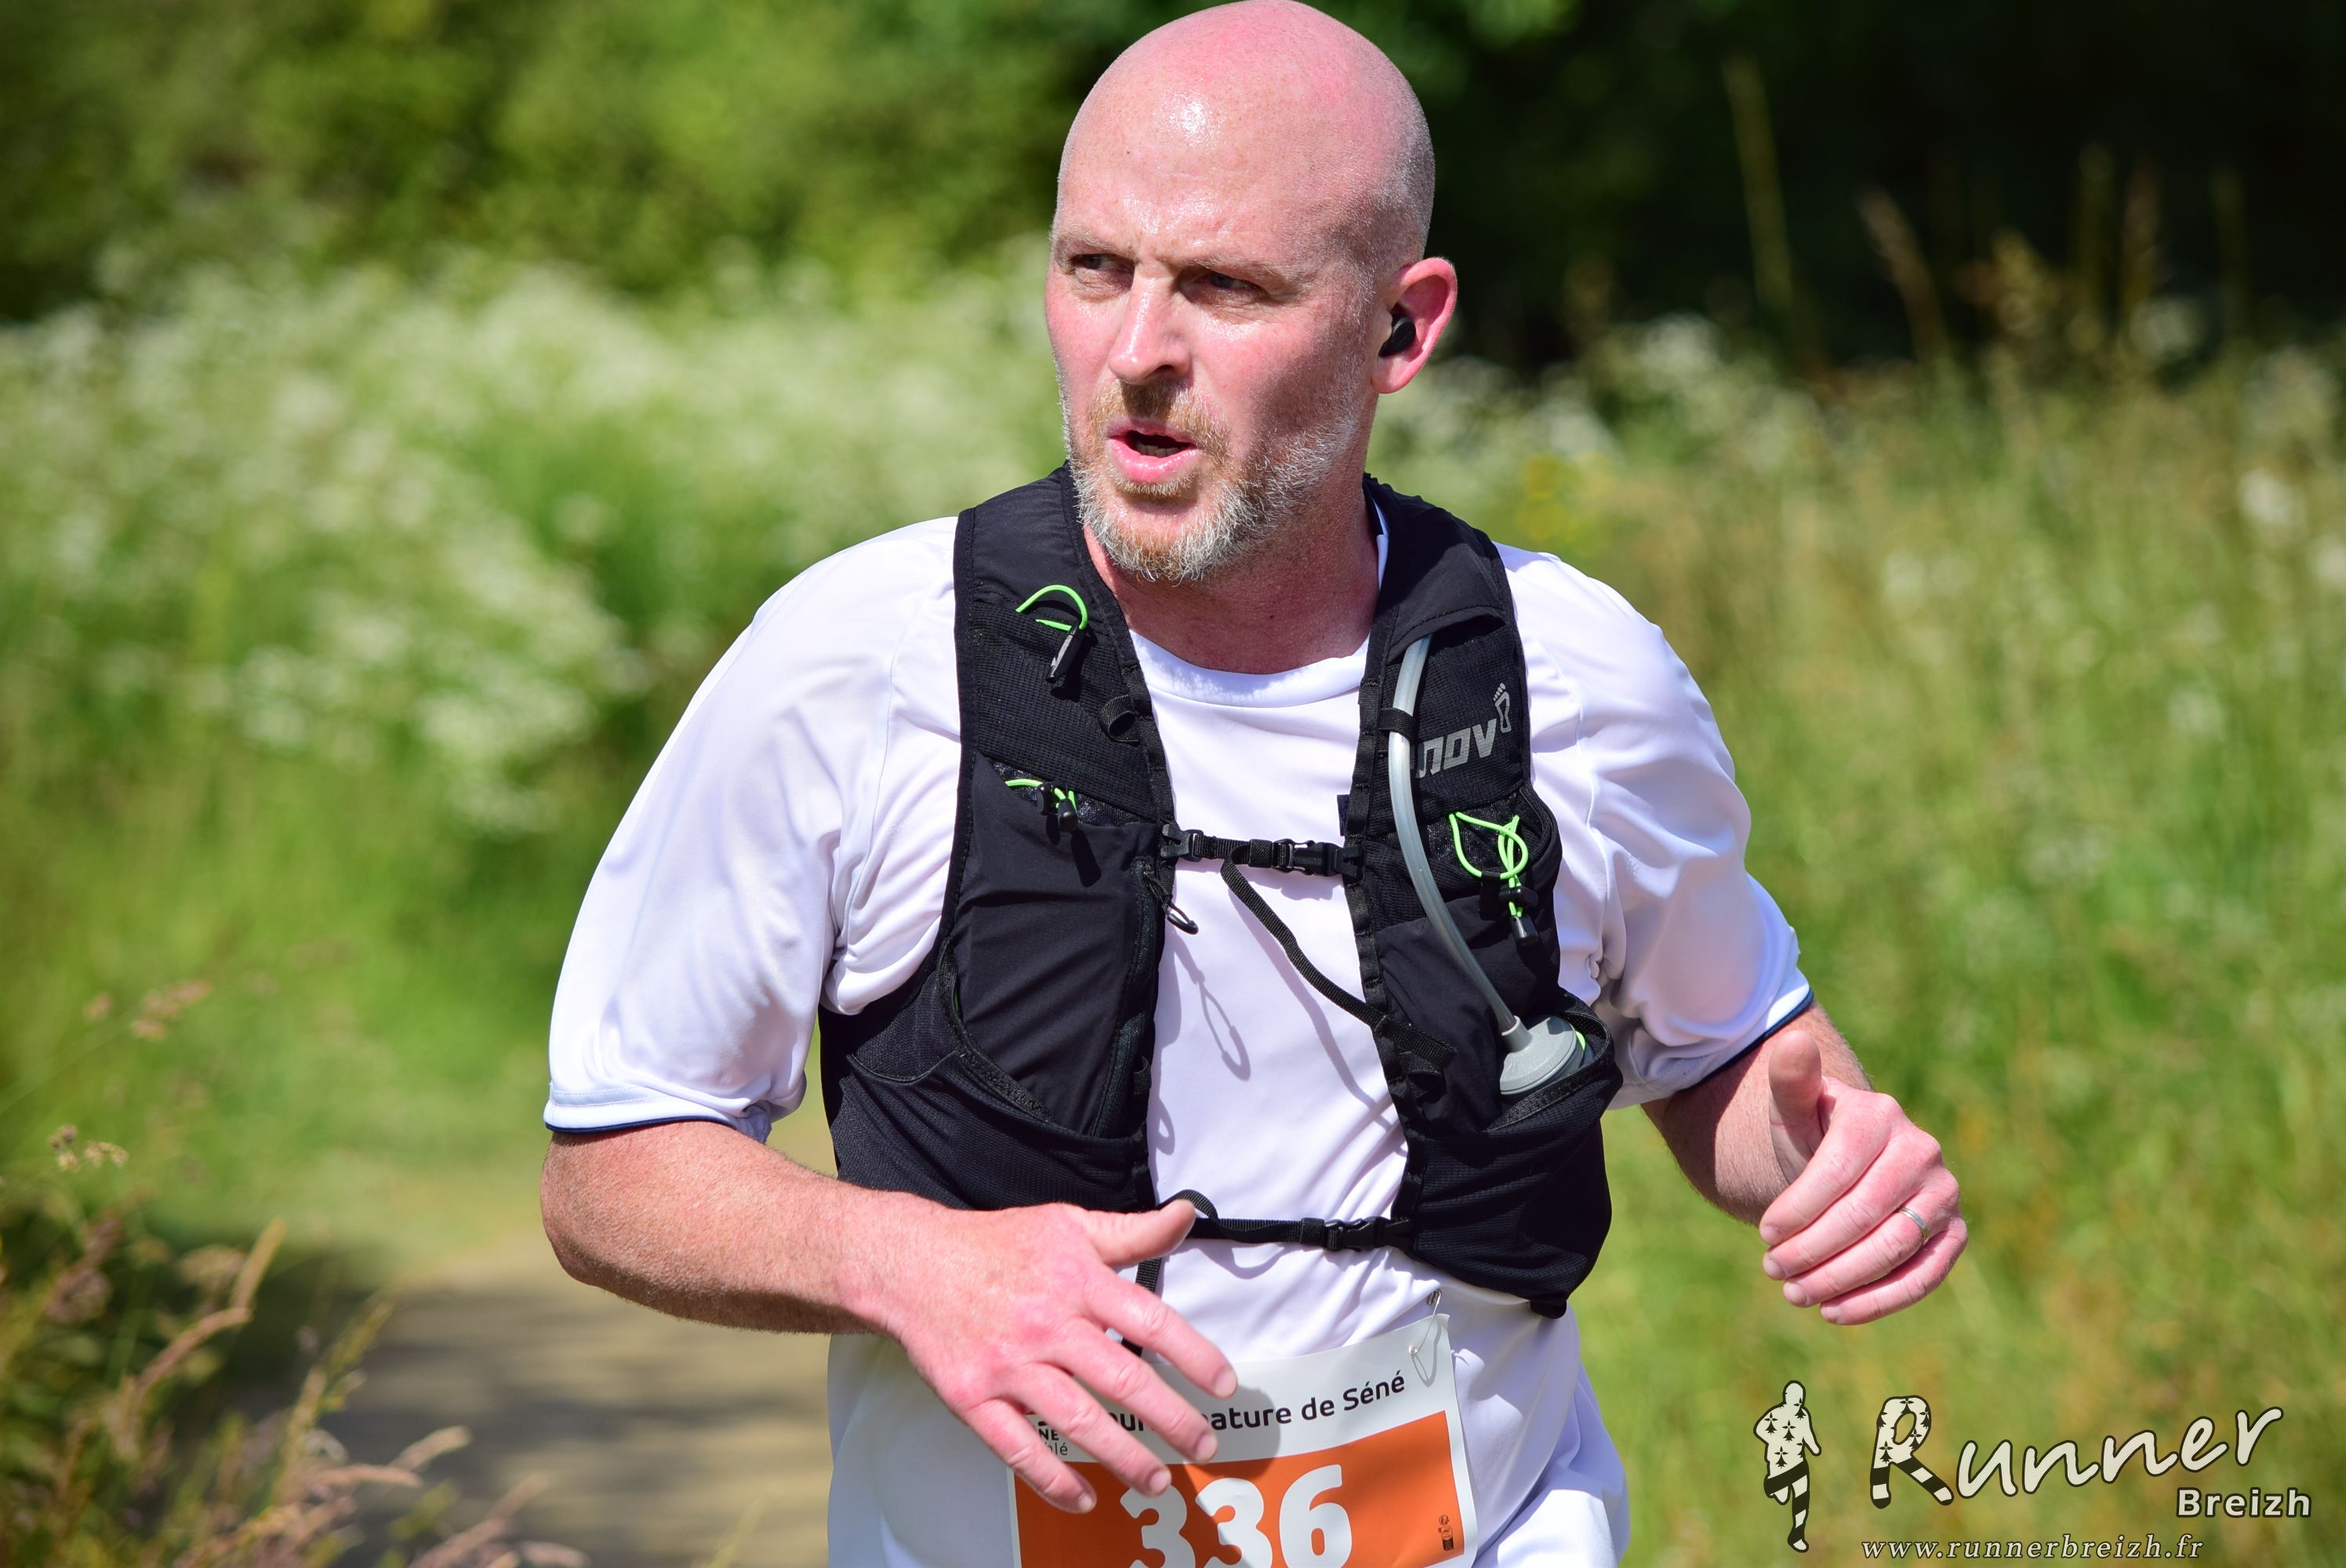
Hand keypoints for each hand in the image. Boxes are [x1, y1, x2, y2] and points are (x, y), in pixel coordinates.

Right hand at [875, 1198, 1236, 1512]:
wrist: (911, 1264)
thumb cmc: (995, 1246)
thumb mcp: (1068, 1224)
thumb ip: (1132, 1232)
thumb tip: (1185, 1217)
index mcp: (1075, 1280)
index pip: (1149, 1319)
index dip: (1193, 1354)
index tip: (1223, 1384)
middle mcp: (1046, 1323)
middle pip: (1121, 1377)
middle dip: (1170, 1418)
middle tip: (1202, 1446)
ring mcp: (1009, 1364)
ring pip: (1077, 1419)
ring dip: (1123, 1456)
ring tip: (1156, 1479)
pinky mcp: (973, 1397)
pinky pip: (1018, 1447)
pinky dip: (1052, 1479)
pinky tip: (1083, 1497)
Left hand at [1757, 1030, 1966, 1324]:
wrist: (1845, 1165)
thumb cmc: (1810, 1137)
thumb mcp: (1792, 1111)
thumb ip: (1790, 1083)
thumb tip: (1793, 1042)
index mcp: (1880, 1114)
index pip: (1835, 1172)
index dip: (1798, 1210)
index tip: (1764, 1234)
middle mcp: (1922, 1150)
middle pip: (1864, 1215)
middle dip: (1813, 1249)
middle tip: (1772, 1271)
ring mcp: (1944, 1193)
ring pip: (1894, 1248)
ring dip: (1841, 1279)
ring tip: (1795, 1295)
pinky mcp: (1954, 1233)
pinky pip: (1925, 1275)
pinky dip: (1881, 1300)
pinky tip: (1836, 1312)